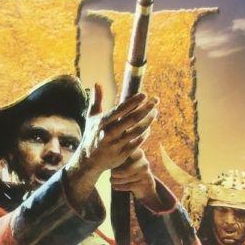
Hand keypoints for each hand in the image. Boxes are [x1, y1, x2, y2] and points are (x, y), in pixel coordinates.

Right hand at [63, 85, 157, 210]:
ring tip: (155, 112)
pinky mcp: (123, 154)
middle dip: (146, 108)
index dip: (134, 102)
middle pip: (132, 119)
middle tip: (156, 100)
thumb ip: (96, 100)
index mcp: (102, 122)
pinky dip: (145, 134)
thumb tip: (97, 83)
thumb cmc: (92, 135)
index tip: (144, 95)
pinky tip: (149, 127)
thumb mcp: (91, 118)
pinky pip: (138, 142)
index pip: (121, 109)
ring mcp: (117, 144)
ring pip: (138, 130)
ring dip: (149, 120)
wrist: (88, 161)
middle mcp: (110, 133)